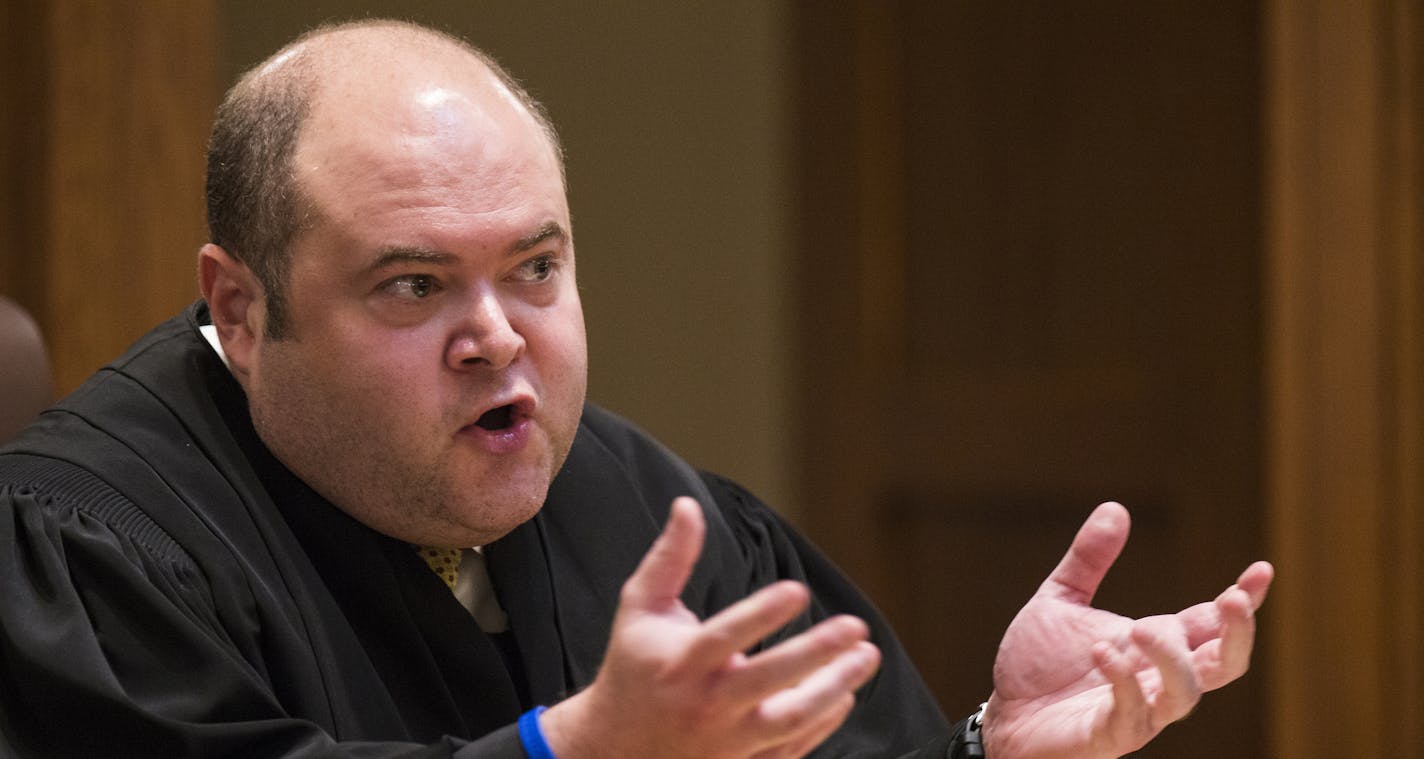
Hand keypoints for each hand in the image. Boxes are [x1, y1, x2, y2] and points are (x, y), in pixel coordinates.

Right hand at [541, 497, 881, 758]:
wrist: (614, 748)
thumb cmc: (633, 668)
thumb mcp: (641, 608)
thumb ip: (669, 558)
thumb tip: (687, 506)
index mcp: (680, 662)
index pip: (725, 636)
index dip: (762, 614)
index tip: (797, 590)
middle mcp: (705, 703)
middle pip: (767, 680)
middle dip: (815, 653)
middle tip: (855, 627)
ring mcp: (726, 740)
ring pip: (789, 720)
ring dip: (833, 688)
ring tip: (865, 657)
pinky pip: (791, 747)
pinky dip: (823, 723)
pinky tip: (844, 693)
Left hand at [982, 502, 1272, 758]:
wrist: (1002, 715)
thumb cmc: (1038, 665)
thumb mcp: (1060, 600)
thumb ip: (1088, 560)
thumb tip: (1116, 507)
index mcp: (1154, 644)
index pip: (1211, 624)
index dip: (1244, 600)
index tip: (1262, 570)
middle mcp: (1157, 679)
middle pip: (1224, 664)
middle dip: (1237, 634)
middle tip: (1230, 599)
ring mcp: (1139, 711)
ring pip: (1187, 694)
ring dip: (1173, 659)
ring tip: (1140, 628)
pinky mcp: (1109, 735)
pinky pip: (1134, 716)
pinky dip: (1125, 683)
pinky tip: (1102, 653)